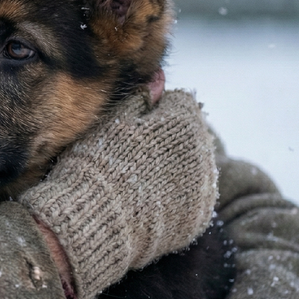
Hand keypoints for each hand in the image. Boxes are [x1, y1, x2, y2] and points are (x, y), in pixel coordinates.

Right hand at [21, 81, 216, 298]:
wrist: (93, 221)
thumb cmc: (97, 164)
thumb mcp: (114, 121)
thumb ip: (142, 97)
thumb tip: (160, 77)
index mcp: (185, 123)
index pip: (179, 103)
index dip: (154, 110)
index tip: (130, 126)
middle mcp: (205, 154)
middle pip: (191, 135)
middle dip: (168, 139)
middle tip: (132, 155)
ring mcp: (205, 190)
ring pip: (193, 167)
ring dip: (174, 168)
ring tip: (137, 180)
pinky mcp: (199, 219)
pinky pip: (191, 198)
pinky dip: (175, 197)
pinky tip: (147, 200)